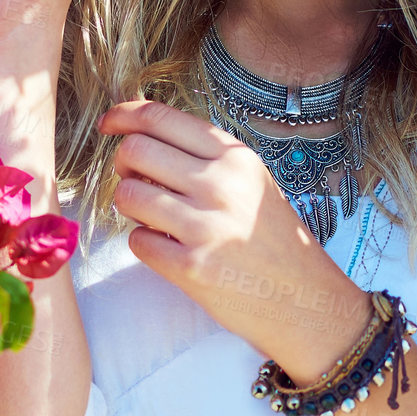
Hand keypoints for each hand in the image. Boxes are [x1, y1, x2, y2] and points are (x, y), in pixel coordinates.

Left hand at [97, 99, 371, 378]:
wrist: (306, 300)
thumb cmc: (273, 239)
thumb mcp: (251, 182)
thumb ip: (205, 158)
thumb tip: (141, 137)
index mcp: (235, 158)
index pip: (161, 118)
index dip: (124, 115)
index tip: (110, 124)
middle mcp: (221, 185)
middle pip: (134, 151)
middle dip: (123, 164)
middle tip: (134, 179)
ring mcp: (205, 227)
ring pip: (127, 195)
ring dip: (129, 205)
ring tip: (152, 216)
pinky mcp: (192, 268)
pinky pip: (137, 241)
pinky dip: (144, 243)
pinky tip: (167, 248)